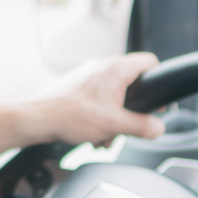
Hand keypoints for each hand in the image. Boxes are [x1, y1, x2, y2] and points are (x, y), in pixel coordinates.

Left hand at [25, 52, 163, 145]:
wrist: (38, 119)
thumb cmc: (70, 115)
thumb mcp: (115, 125)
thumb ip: (143, 126)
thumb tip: (159, 127)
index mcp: (116, 69)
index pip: (150, 63)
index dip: (158, 81)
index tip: (157, 100)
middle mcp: (102, 66)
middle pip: (132, 84)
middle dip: (131, 110)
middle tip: (126, 126)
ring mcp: (88, 75)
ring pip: (114, 95)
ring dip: (113, 118)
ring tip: (103, 134)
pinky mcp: (77, 85)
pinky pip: (98, 99)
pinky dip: (99, 116)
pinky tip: (92, 133)